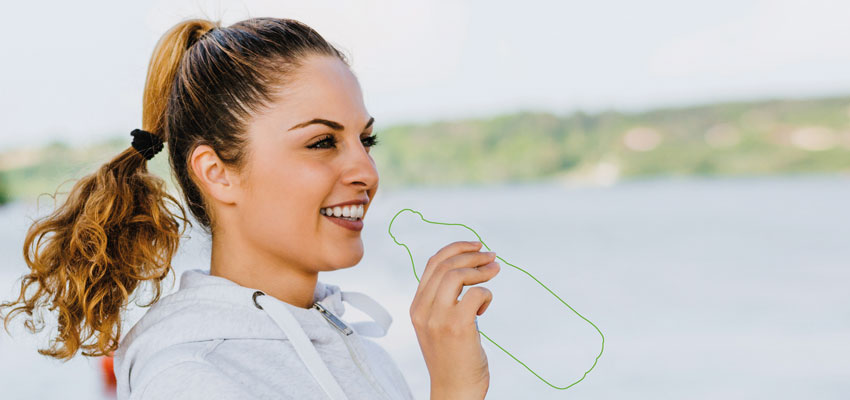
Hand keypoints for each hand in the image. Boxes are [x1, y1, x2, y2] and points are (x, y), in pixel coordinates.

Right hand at [409, 241, 500, 399]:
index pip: (432, 264)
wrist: (454, 391)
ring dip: (480, 269)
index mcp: (416, 307)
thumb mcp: (438, 326)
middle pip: (446, 265)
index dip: (455, 249)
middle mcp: (423, 310)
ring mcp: (438, 318)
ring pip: (457, 274)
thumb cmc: (452, 359)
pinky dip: (486, 294)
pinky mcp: (457, 327)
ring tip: (495, 271)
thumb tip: (466, 270)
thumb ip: (443, 301)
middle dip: (472, 255)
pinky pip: (476, 294)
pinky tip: (485, 308)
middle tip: (492, 258)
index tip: (476, 246)